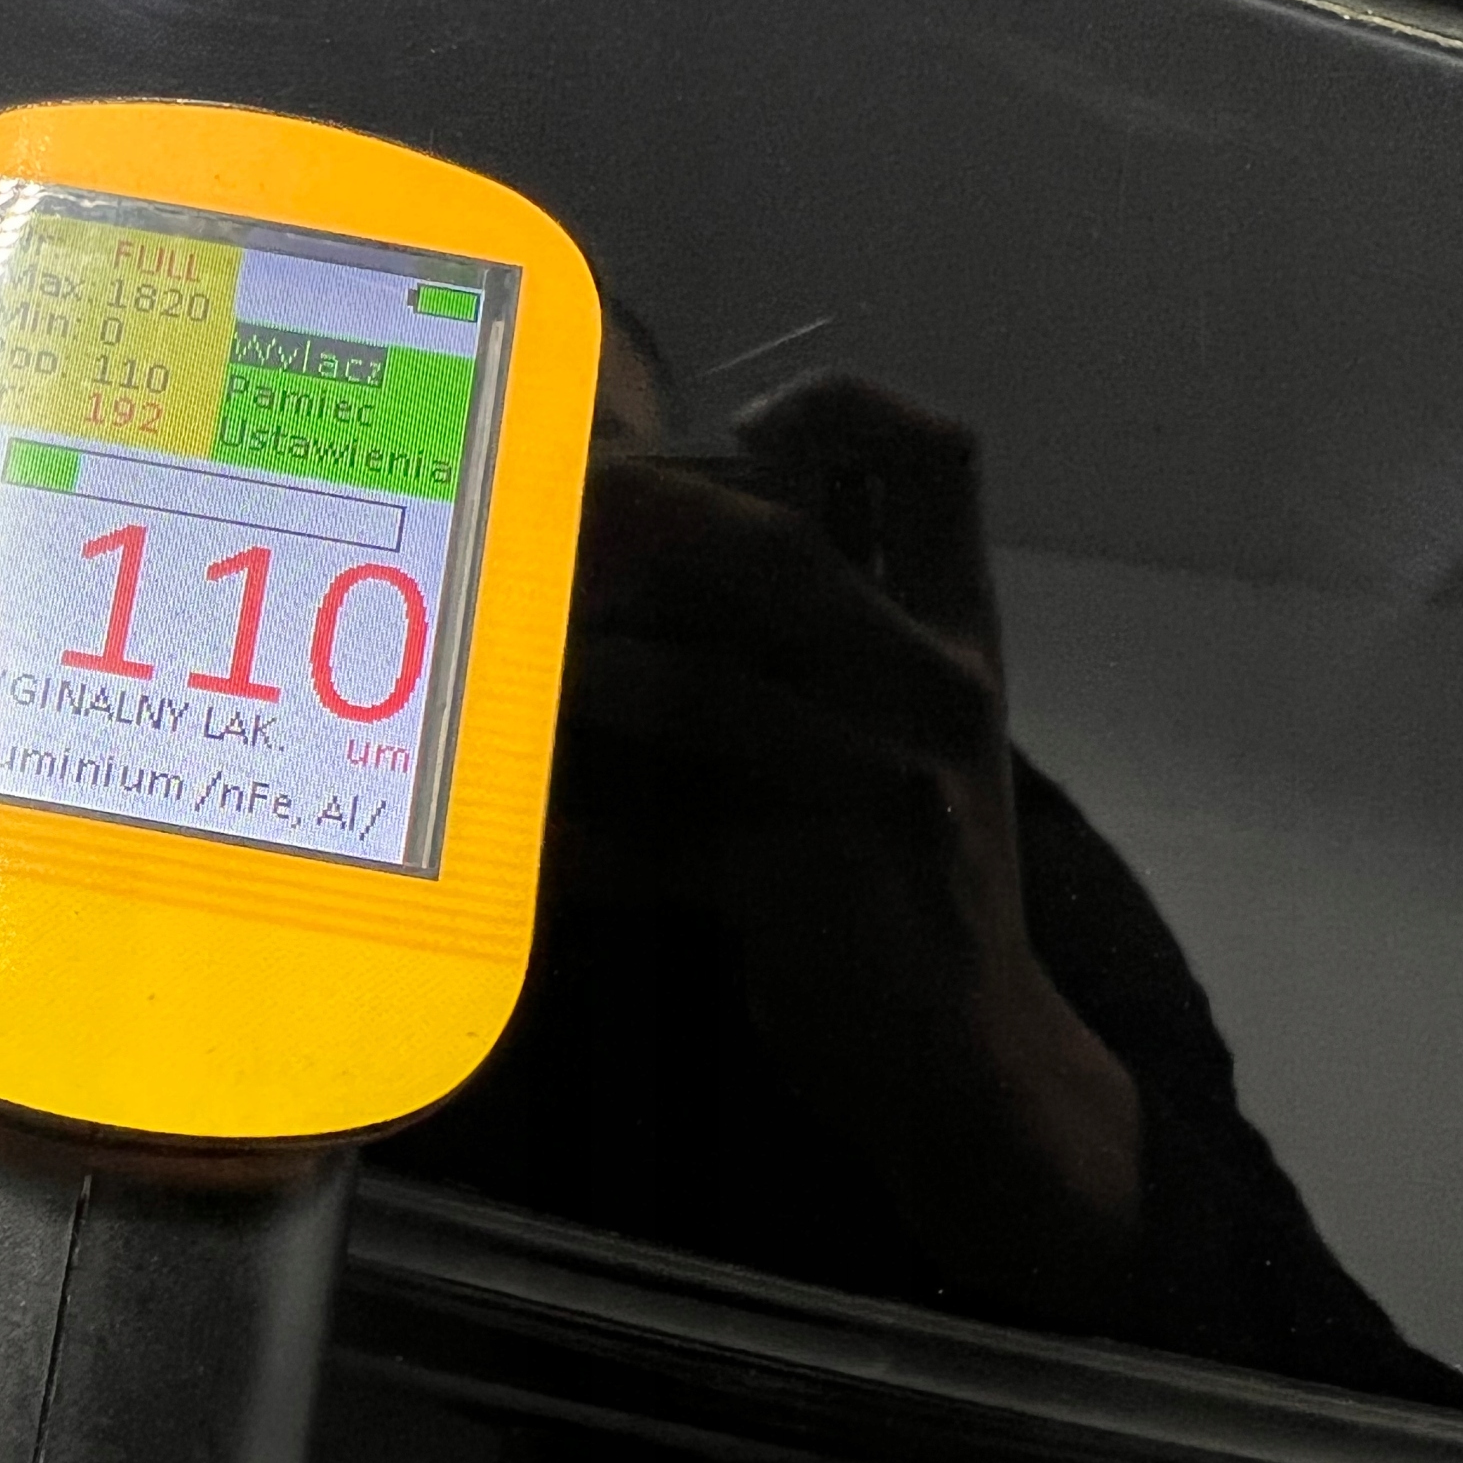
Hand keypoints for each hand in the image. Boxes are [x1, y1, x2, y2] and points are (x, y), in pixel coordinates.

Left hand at [557, 376, 1140, 1310]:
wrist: (962, 1056)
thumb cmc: (891, 874)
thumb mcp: (882, 727)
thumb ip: (802, 635)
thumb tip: (639, 521)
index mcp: (953, 626)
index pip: (938, 456)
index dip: (836, 406)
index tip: (739, 421)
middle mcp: (931, 683)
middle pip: (774, 547)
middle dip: (628, 534)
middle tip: (530, 539)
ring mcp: (880, 778)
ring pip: (691, 683)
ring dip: (573, 675)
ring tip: (500, 678)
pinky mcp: (813, 874)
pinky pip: (660, 832)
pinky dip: (580, 830)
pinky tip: (530, 837)